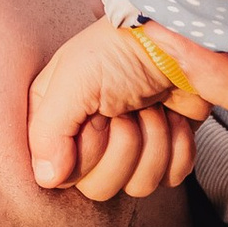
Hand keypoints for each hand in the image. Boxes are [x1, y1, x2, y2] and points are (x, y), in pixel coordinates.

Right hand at [30, 19, 205, 201]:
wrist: (179, 39)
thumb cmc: (121, 51)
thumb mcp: (74, 79)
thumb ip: (48, 130)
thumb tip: (48, 178)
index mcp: (57, 122)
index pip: (62, 175)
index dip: (86, 150)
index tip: (97, 118)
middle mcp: (88, 141)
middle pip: (100, 187)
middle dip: (124, 145)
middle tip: (127, 109)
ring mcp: (129, 148)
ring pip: (138, 186)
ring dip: (154, 141)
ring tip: (152, 107)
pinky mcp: (166, 151)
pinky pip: (171, 178)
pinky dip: (178, 146)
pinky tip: (173, 118)